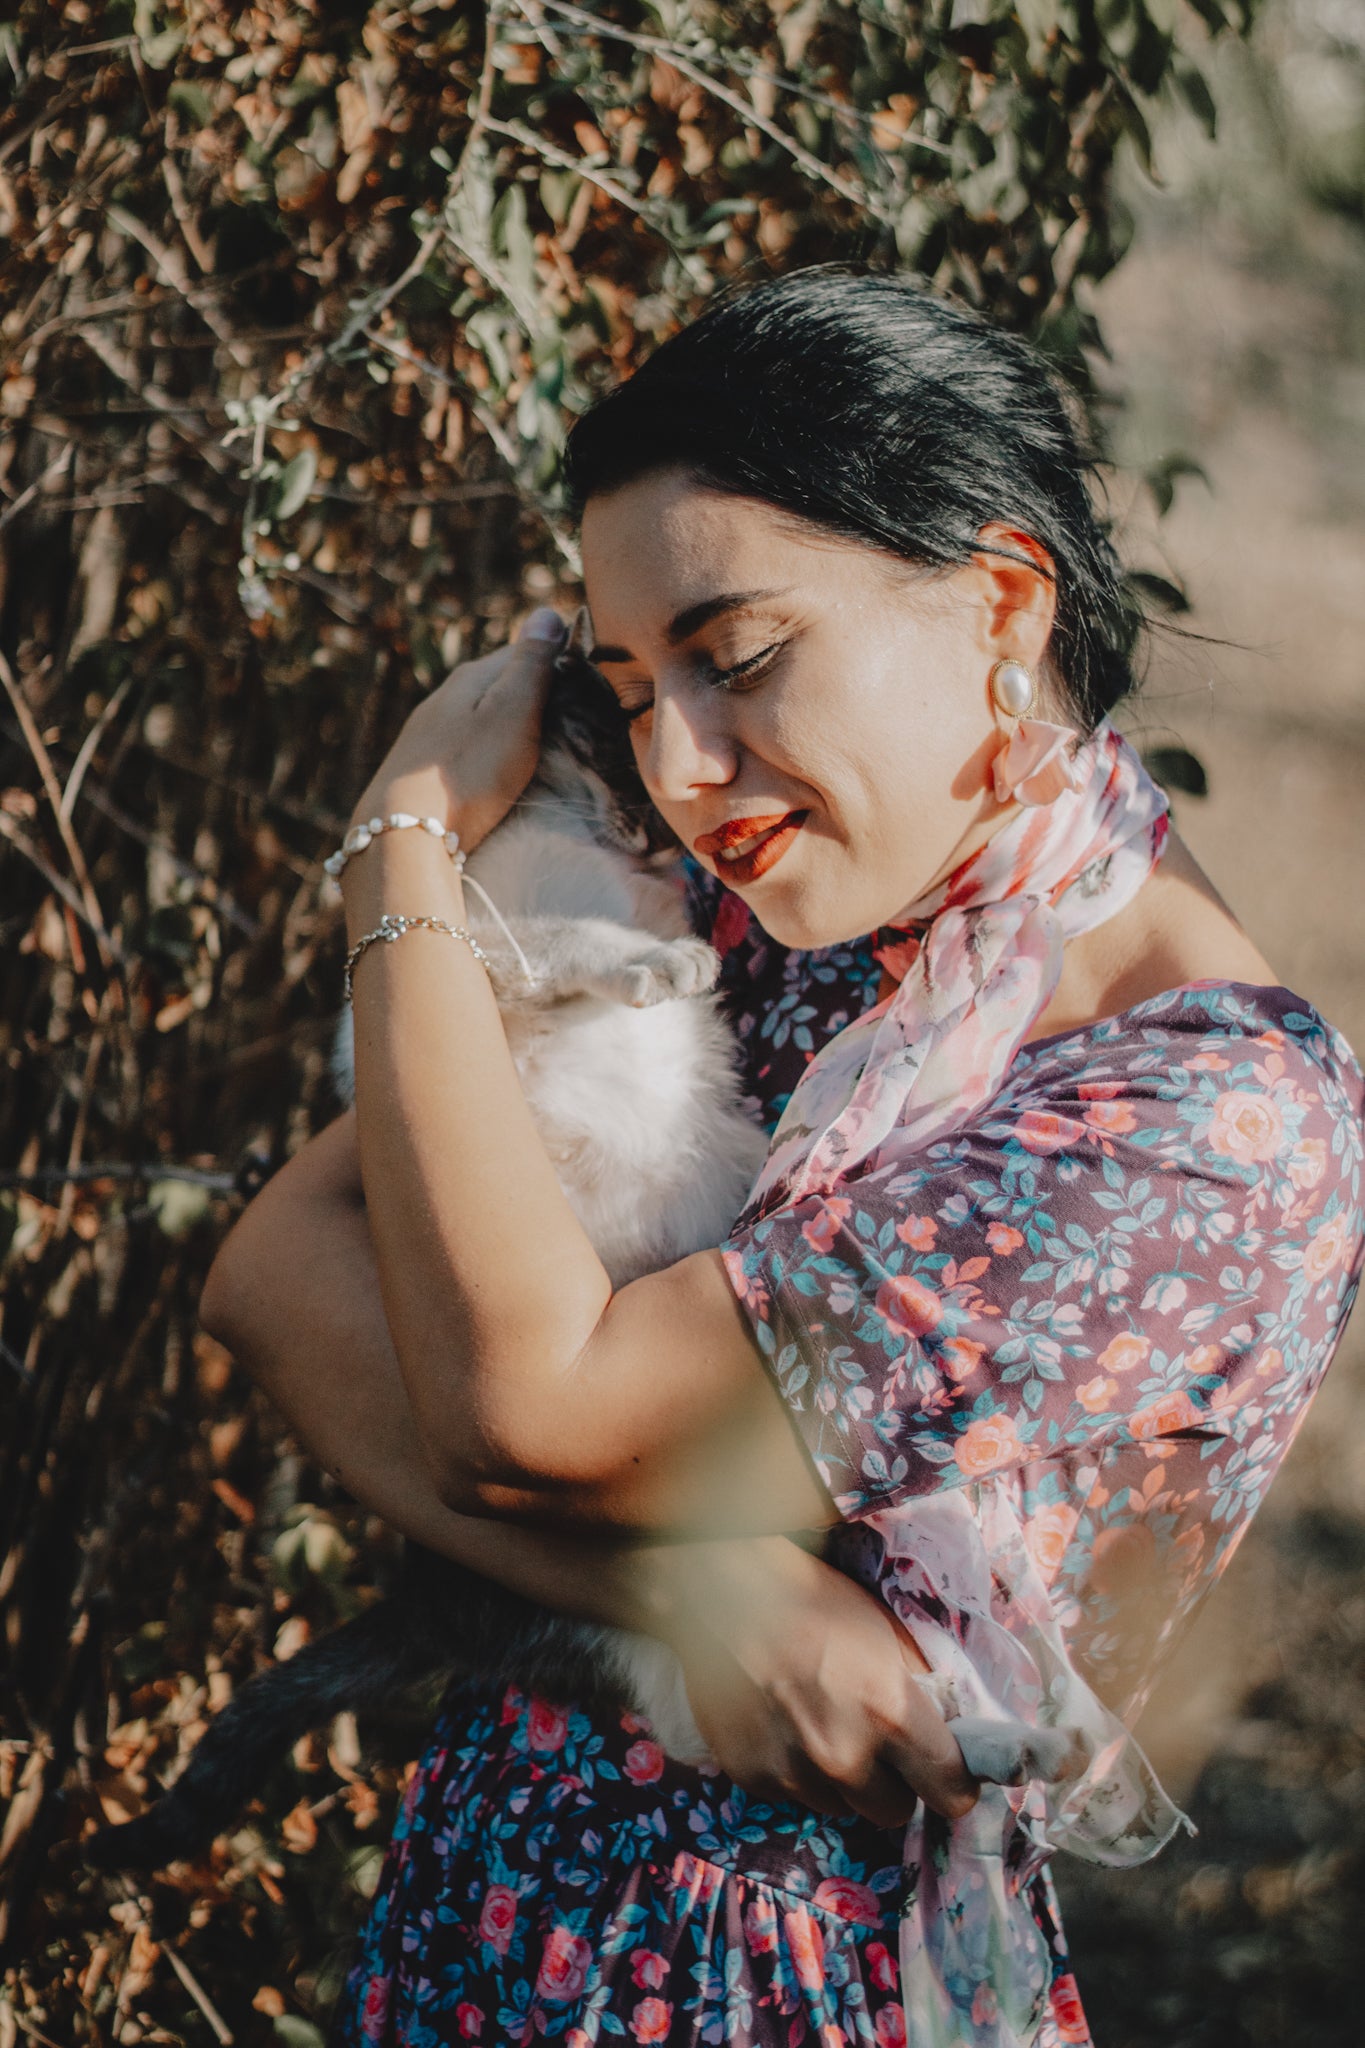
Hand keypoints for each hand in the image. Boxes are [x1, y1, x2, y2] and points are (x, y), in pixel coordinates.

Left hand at [351, 606, 565, 851]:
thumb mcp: (513, 711)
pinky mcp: (419, 770)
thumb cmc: (469, 771)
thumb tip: (546, 612)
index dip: (557, 661)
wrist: (405, 831)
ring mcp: (428, 734)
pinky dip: (485, 750)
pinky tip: (494, 770)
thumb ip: (531, 663)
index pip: (524, 651)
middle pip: (499, 684)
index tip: (589, 679)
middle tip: (572, 715)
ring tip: (538, 745)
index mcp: (470, 676)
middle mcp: (444, 697)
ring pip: (479, 717)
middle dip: (532, 692)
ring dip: (508, 724)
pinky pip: (464, 746)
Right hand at [650, 1537, 977, 1827]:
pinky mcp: (751, 1777)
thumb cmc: (814, 1602)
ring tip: (818, 1723)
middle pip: (894, 1812)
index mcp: (889, 1714)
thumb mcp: (886, 1635)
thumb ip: (922, 1695)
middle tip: (874, 1742)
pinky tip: (781, 1725)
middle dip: (892, 1782)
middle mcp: (843, 1755)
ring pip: (841, 1807)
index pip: (950, 1792)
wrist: (726, 1590)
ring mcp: (792, 1772)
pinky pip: (793, 1796)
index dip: (952, 1783)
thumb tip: (950, 1737)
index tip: (944, 1774)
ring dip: (839, 1780)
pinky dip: (795, 1771)